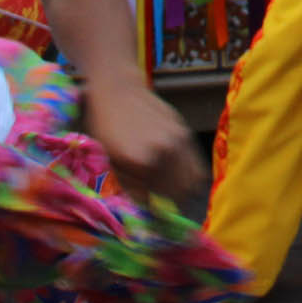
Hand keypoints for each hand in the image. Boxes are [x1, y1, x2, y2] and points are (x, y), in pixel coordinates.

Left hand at [83, 78, 205, 204]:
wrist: (118, 90)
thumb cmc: (105, 126)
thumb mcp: (110, 160)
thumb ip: (131, 186)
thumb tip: (146, 207)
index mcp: (143, 160)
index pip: (158, 199)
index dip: (154, 209)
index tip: (150, 213)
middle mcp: (166, 150)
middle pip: (180, 192)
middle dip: (171, 202)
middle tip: (158, 204)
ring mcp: (179, 139)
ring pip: (193, 179)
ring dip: (182, 189)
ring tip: (167, 190)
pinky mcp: (185, 131)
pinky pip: (196, 162)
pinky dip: (189, 174)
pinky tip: (174, 173)